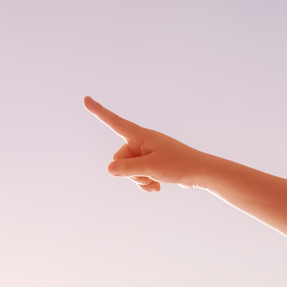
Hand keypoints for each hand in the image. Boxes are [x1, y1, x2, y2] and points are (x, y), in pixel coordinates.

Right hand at [84, 97, 216, 192]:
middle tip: (149, 174)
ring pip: (129, 170)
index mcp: (141, 135)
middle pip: (120, 158)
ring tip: (156, 181)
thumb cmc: (178, 165)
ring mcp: (147, 153)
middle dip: (130, 172)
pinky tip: (158, 188)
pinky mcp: (152, 163)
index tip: (86, 99)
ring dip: (139, 180)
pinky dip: (145, 183)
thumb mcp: (150, 168)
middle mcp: (142, 141)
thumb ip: (128, 169)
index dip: (99, 112)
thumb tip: (109, 169)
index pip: (115, 122)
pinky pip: (139, 175)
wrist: (201, 172)